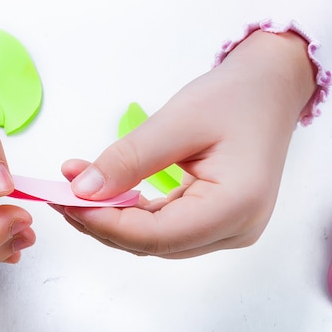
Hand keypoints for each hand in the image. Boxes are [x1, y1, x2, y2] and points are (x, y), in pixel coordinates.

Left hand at [59, 30, 315, 257]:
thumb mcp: (177, 121)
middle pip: (153, 243)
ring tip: (76, 190)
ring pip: (153, 239)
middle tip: (61, 194)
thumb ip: (129, 160)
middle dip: (102, 222)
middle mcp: (235, 230)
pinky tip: (104, 193)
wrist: (270, 89)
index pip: (156, 235)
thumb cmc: (235, 97)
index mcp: (236, 207)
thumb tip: (83, 191)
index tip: (66, 202)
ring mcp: (226, 230)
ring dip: (111, 218)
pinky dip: (130, 212)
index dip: (105, 223)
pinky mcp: (214, 222)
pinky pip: (163, 227)